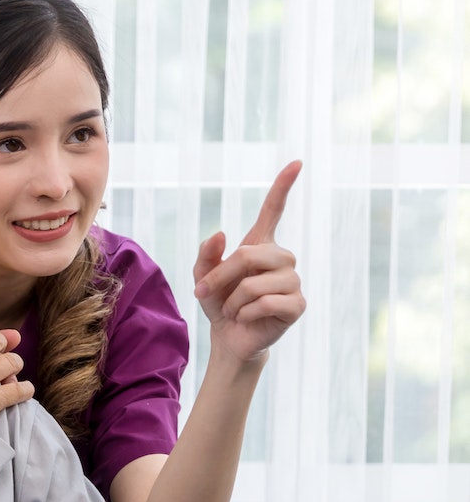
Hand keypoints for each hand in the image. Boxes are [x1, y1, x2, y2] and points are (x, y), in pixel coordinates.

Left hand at [194, 163, 305, 366]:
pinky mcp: (297, 304)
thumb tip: (221, 234)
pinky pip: (266, 303)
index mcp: (261, 246)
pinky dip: (246, 313)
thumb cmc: (220, 304)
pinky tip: (247, 318)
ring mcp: (293, 280)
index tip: (296, 162)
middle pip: (249, 255)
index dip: (283, 186)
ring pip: (255, 284)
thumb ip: (206, 256)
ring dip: (233, 301)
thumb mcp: (203, 278)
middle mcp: (282, 258)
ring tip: (234, 309)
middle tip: (204, 293)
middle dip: (221, 277)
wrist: (230, 338)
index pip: (273, 211)